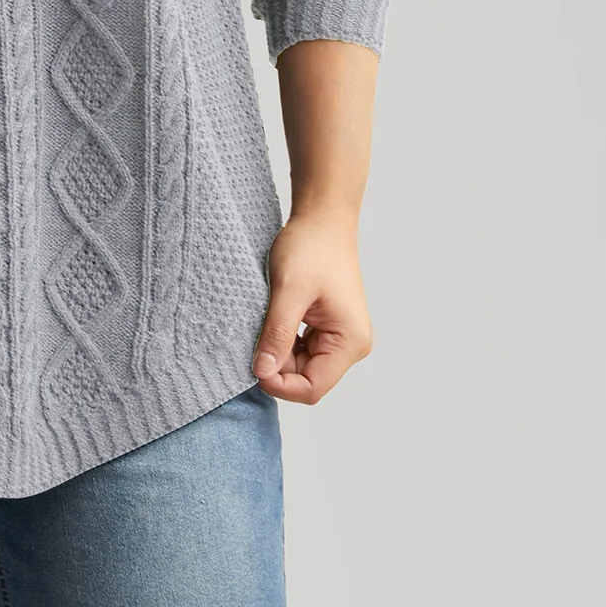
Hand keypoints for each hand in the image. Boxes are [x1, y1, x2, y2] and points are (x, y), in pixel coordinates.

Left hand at [251, 208, 372, 403]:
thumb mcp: (289, 290)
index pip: (313, 387)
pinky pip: (303, 350)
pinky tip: (273, 322)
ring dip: (279, 353)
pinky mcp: (330, 328)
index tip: (253, 366)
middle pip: (308, 379)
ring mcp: (342, 337)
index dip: (280, 384)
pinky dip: (284, 343)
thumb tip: (262, 372)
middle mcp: (352, 345)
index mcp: (351, 341)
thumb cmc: (311, 246)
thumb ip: (277, 334)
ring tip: (264, 325)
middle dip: (278, 367)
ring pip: (303, 366)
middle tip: (253, 340)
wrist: (323, 218)